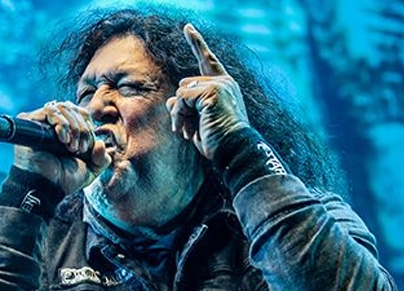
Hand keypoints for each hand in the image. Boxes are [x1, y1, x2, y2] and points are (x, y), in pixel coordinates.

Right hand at [12, 101, 110, 193]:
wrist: (47, 187)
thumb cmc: (65, 180)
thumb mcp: (91, 170)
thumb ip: (102, 158)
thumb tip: (100, 143)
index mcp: (68, 131)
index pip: (82, 114)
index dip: (89, 128)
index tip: (88, 149)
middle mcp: (54, 124)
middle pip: (74, 108)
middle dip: (83, 129)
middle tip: (80, 149)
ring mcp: (42, 122)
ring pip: (63, 108)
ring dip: (73, 127)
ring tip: (71, 147)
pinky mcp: (30, 122)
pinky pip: (50, 110)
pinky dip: (62, 124)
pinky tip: (63, 140)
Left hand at [166, 24, 250, 159]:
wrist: (233, 150)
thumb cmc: (219, 141)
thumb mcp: (198, 122)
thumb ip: (186, 108)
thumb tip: (170, 100)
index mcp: (225, 86)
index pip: (208, 61)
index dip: (197, 44)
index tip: (187, 28)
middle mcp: (224, 82)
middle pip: (185, 86)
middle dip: (182, 110)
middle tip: (188, 130)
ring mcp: (218, 85)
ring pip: (181, 93)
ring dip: (180, 115)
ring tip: (189, 132)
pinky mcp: (211, 91)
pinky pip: (181, 99)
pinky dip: (179, 116)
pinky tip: (188, 130)